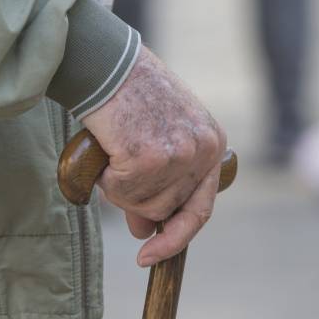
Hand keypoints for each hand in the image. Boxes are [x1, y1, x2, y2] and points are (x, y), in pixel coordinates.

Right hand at [81, 46, 226, 266]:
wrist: (109, 62)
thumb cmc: (129, 93)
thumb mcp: (158, 135)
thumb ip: (160, 180)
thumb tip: (145, 228)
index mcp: (212, 143)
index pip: (201, 208)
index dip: (176, 237)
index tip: (151, 255)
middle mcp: (203, 151)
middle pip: (166, 209)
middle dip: (137, 203)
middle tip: (115, 179)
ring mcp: (179, 156)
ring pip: (142, 204)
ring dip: (118, 186)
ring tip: (114, 148)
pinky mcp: (151, 157)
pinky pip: (120, 191)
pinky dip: (106, 177)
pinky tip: (108, 146)